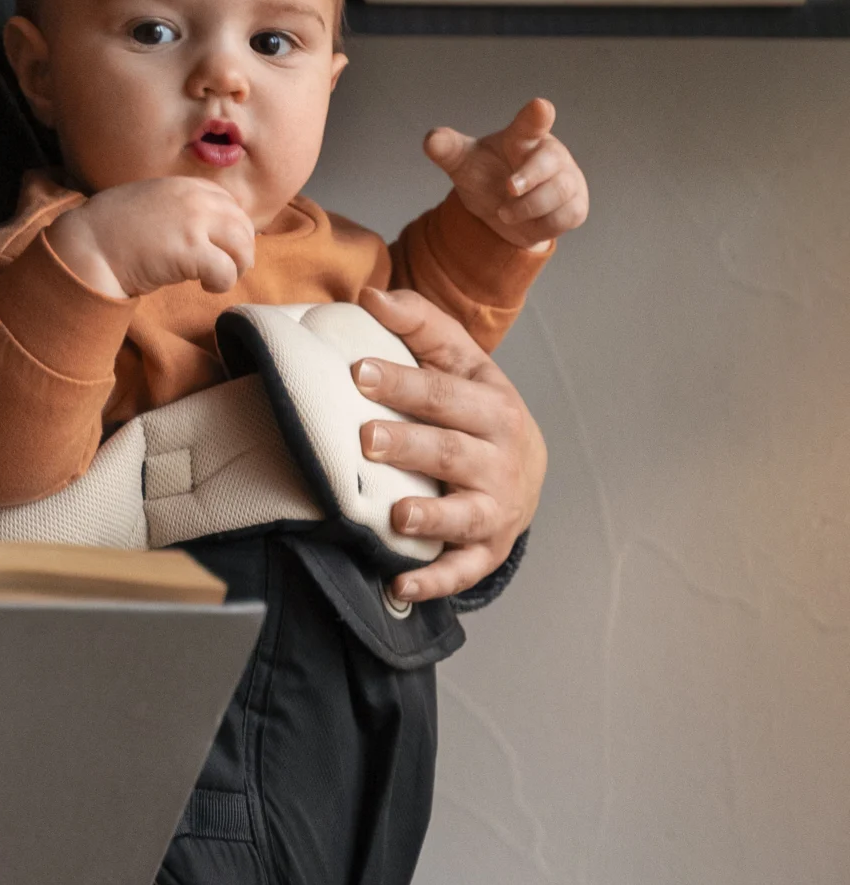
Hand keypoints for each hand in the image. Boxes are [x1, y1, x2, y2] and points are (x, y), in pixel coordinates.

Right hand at [48, 180, 256, 300]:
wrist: (88, 245)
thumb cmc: (111, 230)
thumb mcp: (149, 202)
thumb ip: (176, 207)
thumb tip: (201, 227)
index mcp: (185, 186)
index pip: (230, 205)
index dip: (230, 229)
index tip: (220, 247)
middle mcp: (195, 200)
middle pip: (243, 226)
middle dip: (239, 250)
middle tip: (225, 268)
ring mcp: (195, 224)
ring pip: (243, 247)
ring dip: (236, 267)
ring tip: (216, 278)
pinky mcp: (192, 252)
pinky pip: (227, 271)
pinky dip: (222, 283)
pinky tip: (204, 286)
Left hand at [354, 285, 547, 602]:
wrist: (525, 473)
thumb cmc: (476, 411)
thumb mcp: (461, 363)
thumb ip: (419, 325)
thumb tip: (369, 296)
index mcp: (492, 404)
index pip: (445, 389)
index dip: (403, 381)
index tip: (358, 371)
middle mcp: (499, 456)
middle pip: (451, 448)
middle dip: (410, 443)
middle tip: (366, 438)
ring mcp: (495, 506)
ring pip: (464, 512)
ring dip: (431, 515)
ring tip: (396, 514)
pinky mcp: (486, 550)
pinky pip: (461, 570)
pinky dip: (434, 583)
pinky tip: (399, 587)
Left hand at [423, 96, 588, 249]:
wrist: (502, 213)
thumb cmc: (488, 176)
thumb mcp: (464, 164)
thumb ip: (449, 150)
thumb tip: (431, 140)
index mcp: (522, 137)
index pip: (530, 123)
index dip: (536, 116)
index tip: (540, 107)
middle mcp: (550, 153)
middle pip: (549, 162)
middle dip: (528, 178)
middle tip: (507, 189)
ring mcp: (567, 178)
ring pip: (559, 193)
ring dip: (527, 208)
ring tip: (505, 212)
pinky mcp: (576, 204)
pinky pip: (566, 217)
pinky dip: (542, 225)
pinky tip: (528, 221)